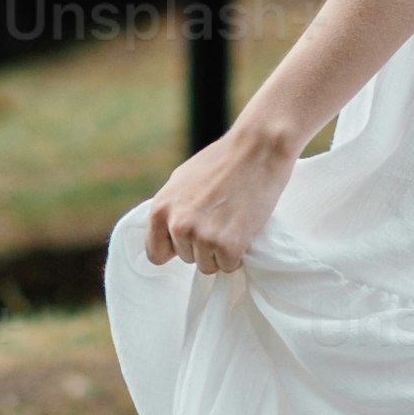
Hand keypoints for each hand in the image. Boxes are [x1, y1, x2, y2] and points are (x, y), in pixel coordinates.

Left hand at [141, 124, 299, 274]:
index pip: (156, 253)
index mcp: (160, 210)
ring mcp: (202, 237)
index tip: (190, 239)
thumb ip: (171, 208)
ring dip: (220, 251)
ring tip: (232, 222)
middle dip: (202, 245)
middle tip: (220, 219)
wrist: (257, 149)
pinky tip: (242, 230)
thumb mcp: (181, 180)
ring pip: (208, 265)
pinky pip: (229, 265)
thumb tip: (167, 230)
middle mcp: (177, 226)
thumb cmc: (222, 161)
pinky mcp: (228, 245)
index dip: (174, 248)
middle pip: (186, 258)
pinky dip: (237, 254)